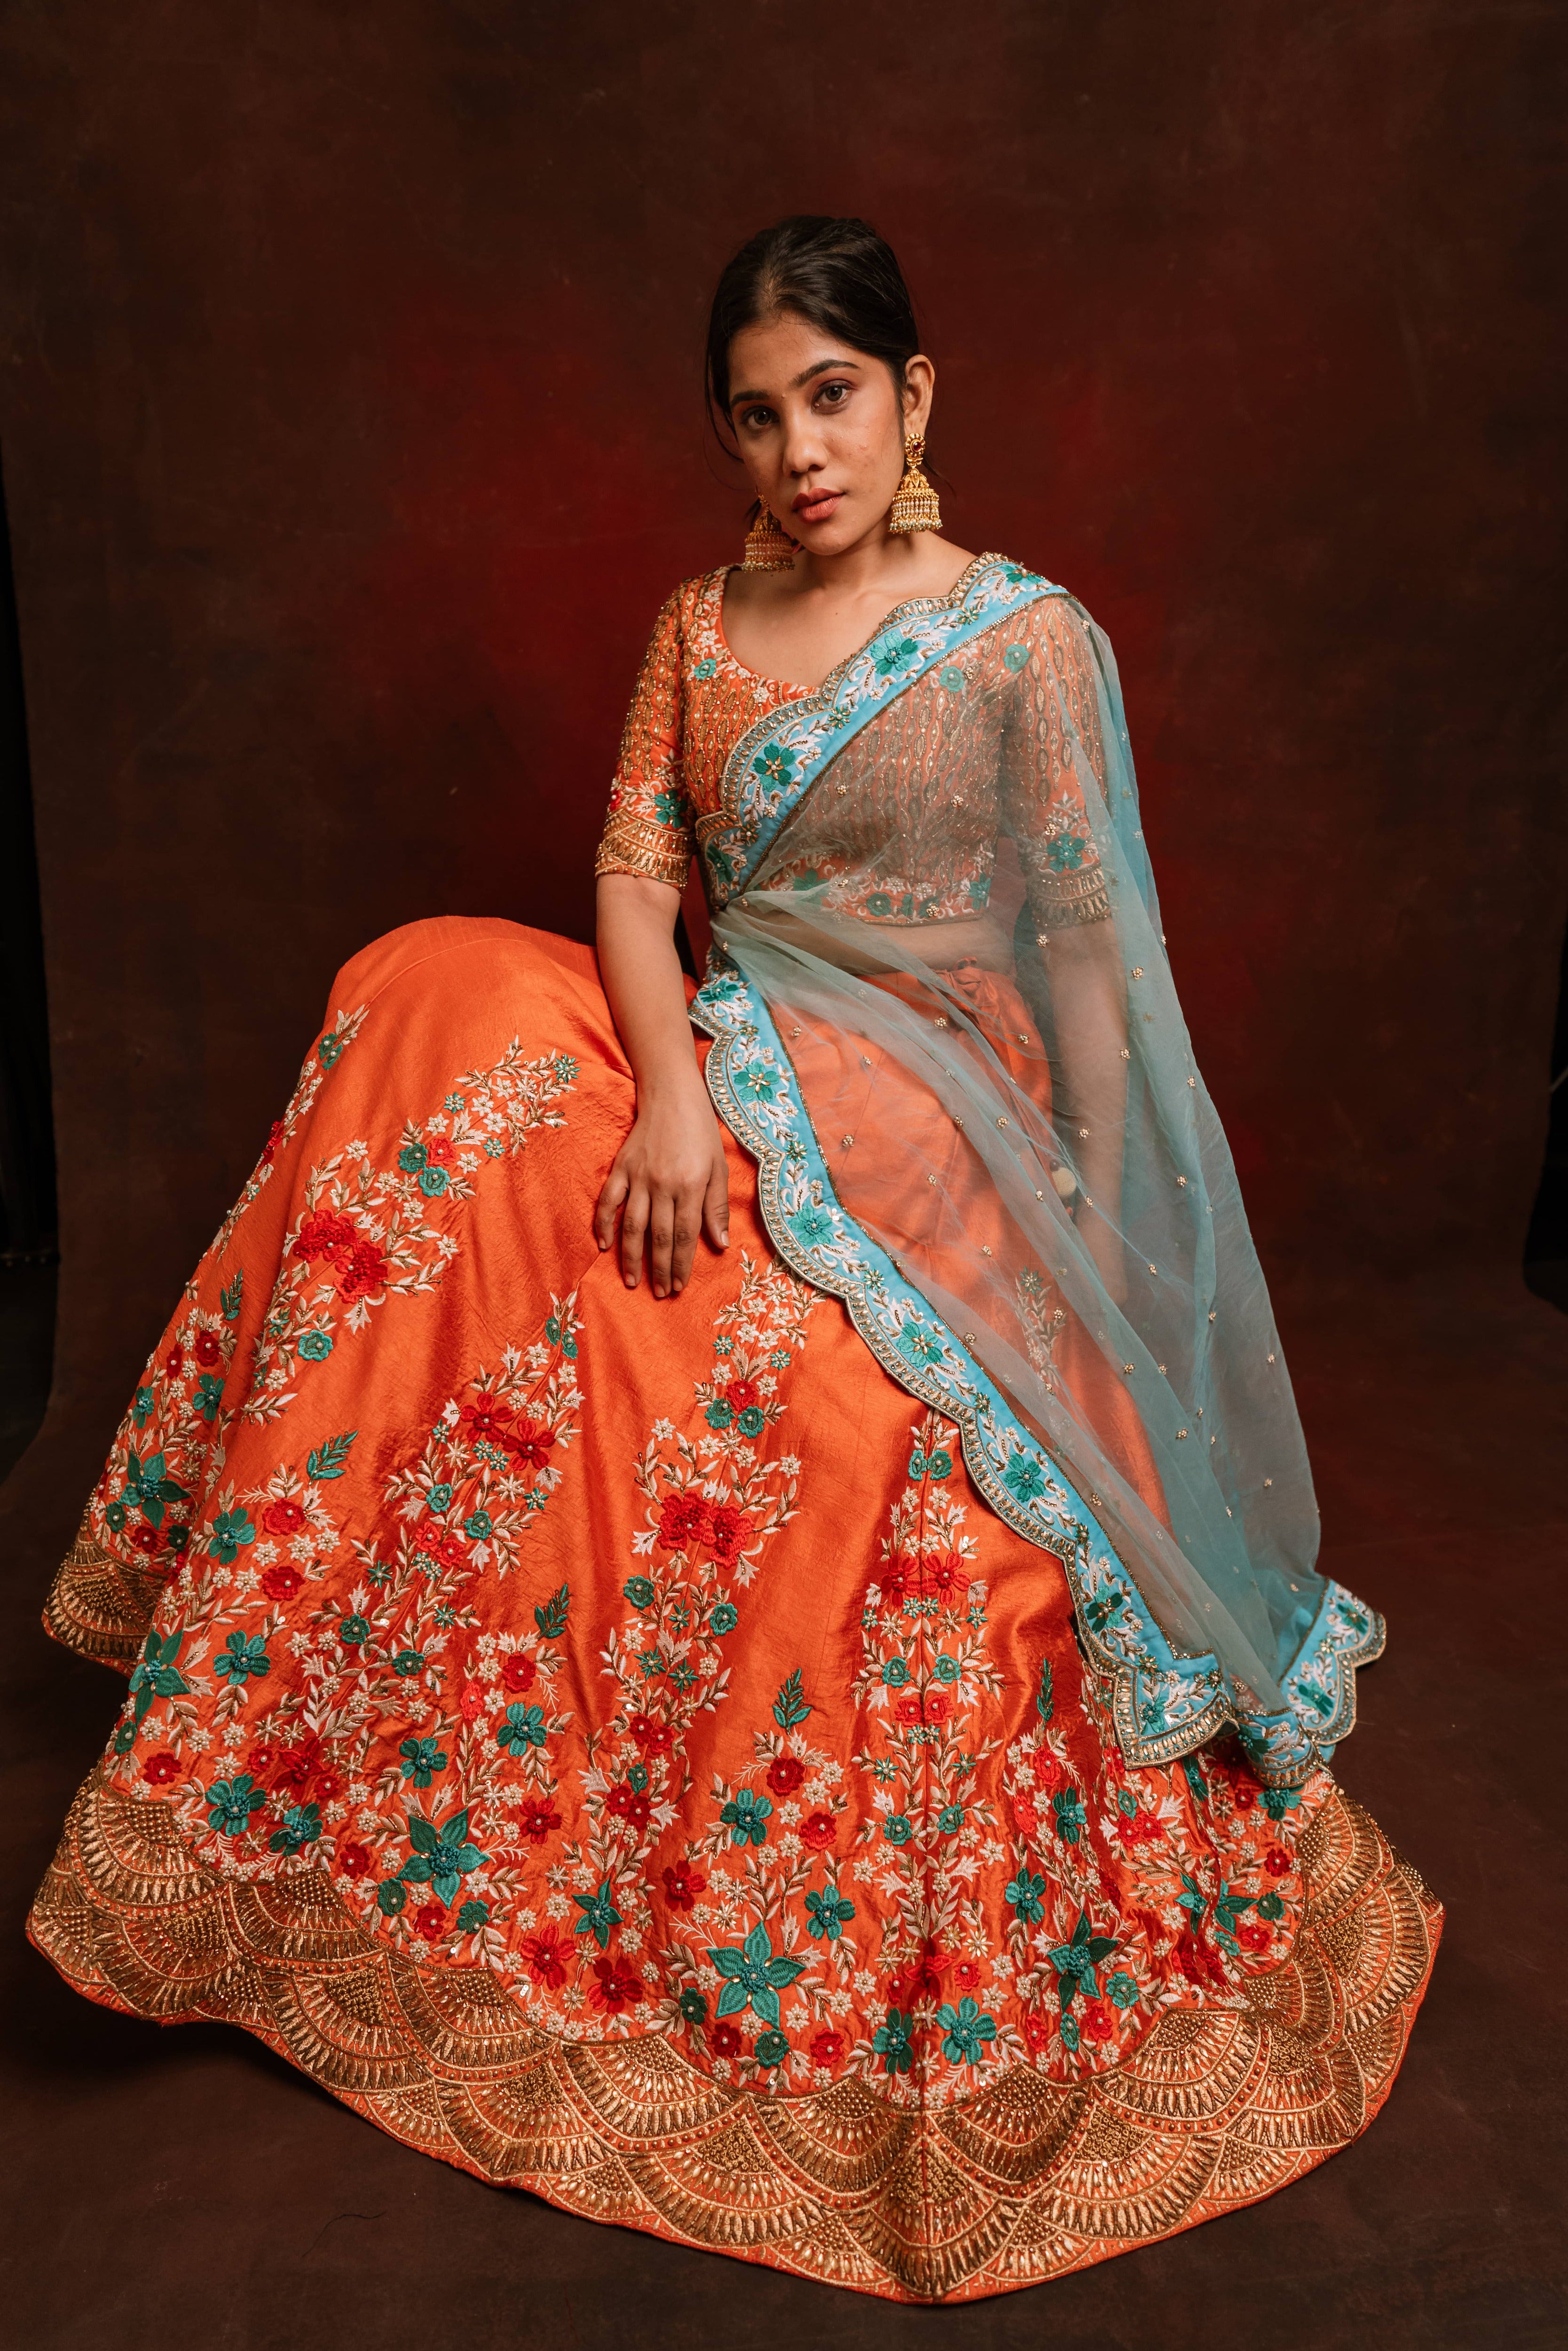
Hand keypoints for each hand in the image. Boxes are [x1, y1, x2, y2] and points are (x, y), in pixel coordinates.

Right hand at [593, 1078, 729, 1297]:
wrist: (672, 1095)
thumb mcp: (718, 1167)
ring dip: (631, 1257)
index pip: (685, 1235)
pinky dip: (603, 1224)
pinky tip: (604, 1245)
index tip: (679, 1285)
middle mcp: (663, 1184)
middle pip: (659, 1236)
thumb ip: (717, 1207)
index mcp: (690, 1185)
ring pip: (632, 1225)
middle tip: (659, 1292)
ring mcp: (638, 1176)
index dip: (682, 1263)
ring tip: (632, 1281)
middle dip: (659, 1268)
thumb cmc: (701, 1132)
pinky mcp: (621, 1167)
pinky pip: (608, 1201)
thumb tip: (720, 1244)